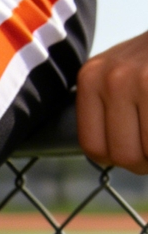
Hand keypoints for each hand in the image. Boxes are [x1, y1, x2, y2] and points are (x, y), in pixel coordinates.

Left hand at [77, 31, 147, 174]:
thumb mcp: (126, 72)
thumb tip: (108, 155)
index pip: (95, 147)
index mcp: (92, 77)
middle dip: (146, 161)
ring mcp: (141, 78)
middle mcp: (111, 77)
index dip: (120, 158)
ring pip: (147, 151)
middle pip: (122, 155)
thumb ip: (112, 108)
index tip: (139, 151)